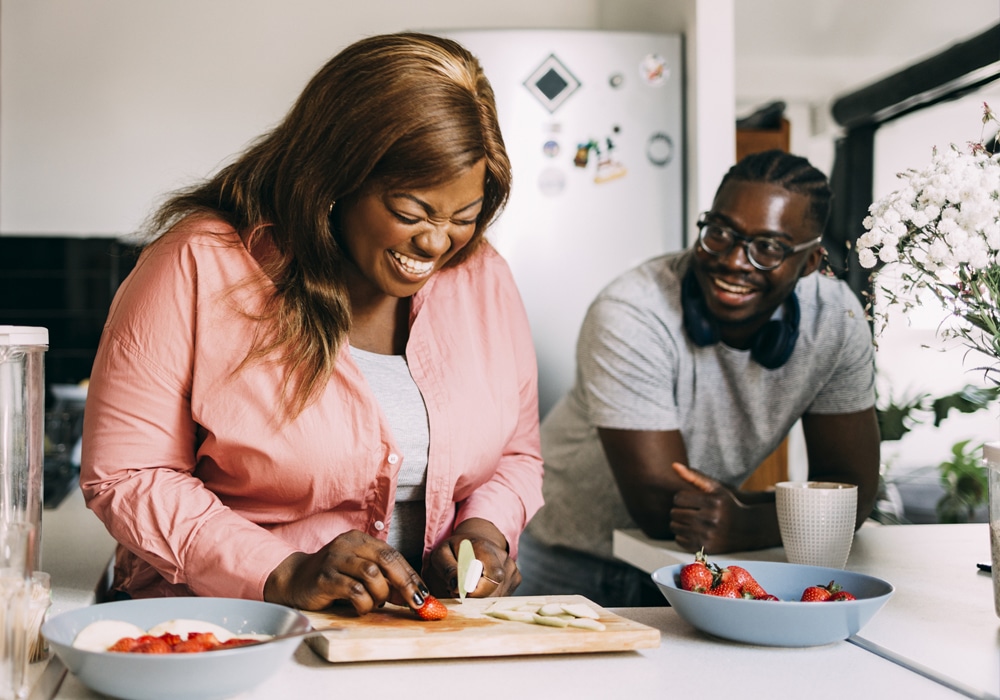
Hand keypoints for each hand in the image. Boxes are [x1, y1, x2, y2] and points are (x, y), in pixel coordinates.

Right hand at [263, 530, 428, 614]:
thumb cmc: (332, 578)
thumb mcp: (360, 576)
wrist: (294, 580)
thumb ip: (385, 582)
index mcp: (360, 540)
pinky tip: (360, 607)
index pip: (393, 554)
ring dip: (380, 595)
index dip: (411, 575)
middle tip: (416, 603)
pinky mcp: (324, 578)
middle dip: (405, 583)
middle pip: (386, 560)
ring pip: (371, 574)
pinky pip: (353, 590)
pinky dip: (364, 602)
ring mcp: (334, 559)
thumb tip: (415, 596)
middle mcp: (348, 545)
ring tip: (375, 603)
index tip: (425, 594)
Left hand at [423, 518, 519, 597]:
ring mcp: (512, 567)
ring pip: (498, 595)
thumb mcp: (443, 554)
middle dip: (476, 596)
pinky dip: (489, 597)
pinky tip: (480, 586)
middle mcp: (503, 556)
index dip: (478, 590)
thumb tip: (457, 586)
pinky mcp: (516, 578)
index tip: (461, 591)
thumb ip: (448, 569)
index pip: (492, 574)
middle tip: (460, 590)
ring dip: (481, 597)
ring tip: (469, 586)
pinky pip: (502, 596)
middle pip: (495, 588)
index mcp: (484, 547)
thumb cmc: (456, 550)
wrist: (475, 543)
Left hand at [669, 462, 777, 553]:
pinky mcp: (705, 548)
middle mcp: (711, 519)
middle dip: (678, 511)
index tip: (688, 500)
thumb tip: (674, 465)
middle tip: (688, 511)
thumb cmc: (726, 505)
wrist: (747, 529)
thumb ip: (694, 476)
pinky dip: (682, 536)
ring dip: (678, 523)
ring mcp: (708, 535)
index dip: (680, 498)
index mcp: (713, 502)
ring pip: (675, 527)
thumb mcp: (714, 488)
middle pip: (675, 513)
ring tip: (689, 520)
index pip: (678, 498)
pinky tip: (692, 531)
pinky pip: (679, 540)